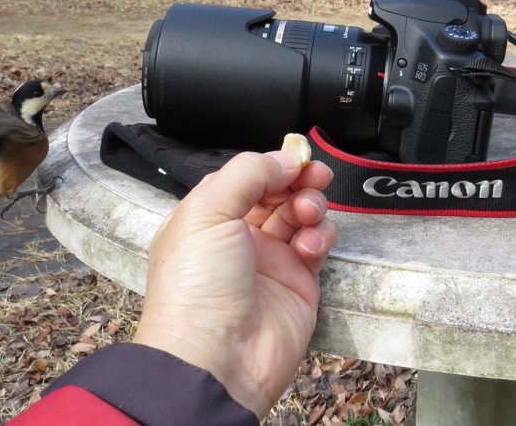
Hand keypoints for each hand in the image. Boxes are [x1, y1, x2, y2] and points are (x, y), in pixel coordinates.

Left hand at [133, 150, 337, 417]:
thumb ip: (248, 173)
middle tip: (314, 175)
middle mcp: (237, 236)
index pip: (246, 176)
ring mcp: (268, 260)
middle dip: (298, 179)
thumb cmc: (195, 288)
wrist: (216, 358)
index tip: (295, 156)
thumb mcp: (207, 211)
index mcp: (207, 217)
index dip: (272, 163)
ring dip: (310, 205)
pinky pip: (317, 246)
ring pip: (300, 214)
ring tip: (307, 213)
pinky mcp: (297, 284)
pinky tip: (309, 247)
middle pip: (277, 192)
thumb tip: (285, 158)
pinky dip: (320, 237)